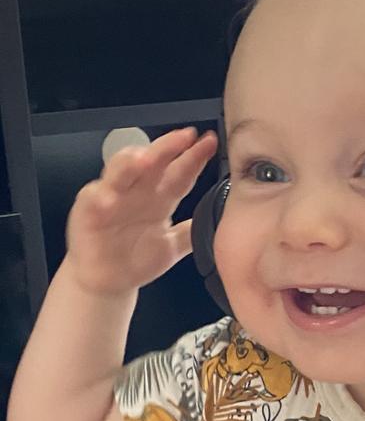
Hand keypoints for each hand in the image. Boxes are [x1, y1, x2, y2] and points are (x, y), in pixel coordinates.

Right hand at [65, 126, 217, 295]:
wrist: (109, 283)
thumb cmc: (136, 260)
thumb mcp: (172, 247)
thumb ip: (192, 231)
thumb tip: (220, 221)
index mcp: (158, 198)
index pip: (179, 172)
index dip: (194, 157)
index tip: (210, 143)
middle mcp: (136, 191)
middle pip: (152, 162)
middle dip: (167, 147)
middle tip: (184, 137)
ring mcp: (111, 198)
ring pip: (120, 171)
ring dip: (132, 162)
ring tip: (146, 158)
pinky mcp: (88, 212)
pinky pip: (93, 200)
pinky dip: (101, 197)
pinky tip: (110, 198)